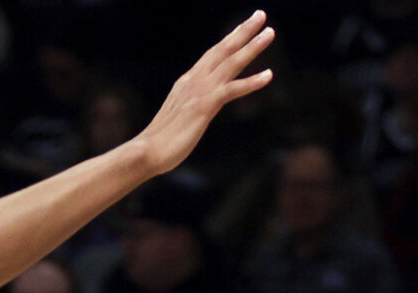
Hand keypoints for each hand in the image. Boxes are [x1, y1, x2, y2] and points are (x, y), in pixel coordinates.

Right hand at [131, 11, 275, 177]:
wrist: (146, 151)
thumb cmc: (159, 142)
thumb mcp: (177, 116)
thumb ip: (189, 107)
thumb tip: (193, 110)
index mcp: (187, 82)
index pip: (212, 55)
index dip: (229, 40)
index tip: (243, 27)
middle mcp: (193, 81)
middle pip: (222, 50)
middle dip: (242, 31)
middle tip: (260, 15)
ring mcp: (199, 92)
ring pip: (231, 63)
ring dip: (252, 47)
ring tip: (270, 33)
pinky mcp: (204, 106)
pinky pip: (232, 90)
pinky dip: (251, 81)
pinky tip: (269, 74)